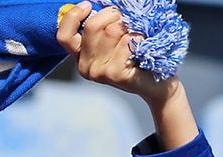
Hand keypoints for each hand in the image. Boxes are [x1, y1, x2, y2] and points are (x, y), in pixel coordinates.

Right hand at [57, 3, 173, 102]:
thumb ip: (101, 23)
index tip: (88, 5)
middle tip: (125, 19)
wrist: (158, 83)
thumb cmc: (137, 55)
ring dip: (129, 27)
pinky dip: (139, 38)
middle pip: (92, 26)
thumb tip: (96, 2)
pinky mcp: (114, 75)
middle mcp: (85, 66)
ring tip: (135, 36)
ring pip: (112, 32)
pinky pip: (127, 42)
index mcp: (81, 55)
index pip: (64, 35)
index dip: (73, 16)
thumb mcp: (114, 36)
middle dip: (112, 15)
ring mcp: (99, 72)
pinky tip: (142, 47)